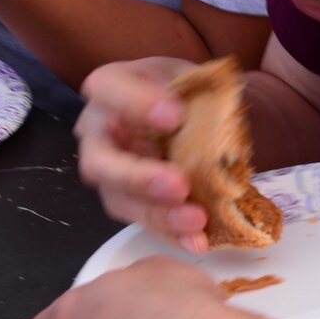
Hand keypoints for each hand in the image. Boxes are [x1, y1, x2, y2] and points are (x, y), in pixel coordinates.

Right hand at [75, 57, 213, 252]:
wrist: (183, 115)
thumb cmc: (180, 90)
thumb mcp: (190, 77)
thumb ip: (201, 90)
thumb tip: (221, 112)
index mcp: (109, 88)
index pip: (109, 90)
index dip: (136, 104)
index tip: (175, 116)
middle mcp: (98, 133)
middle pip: (100, 161)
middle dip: (138, 177)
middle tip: (179, 185)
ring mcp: (109, 173)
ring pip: (120, 200)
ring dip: (158, 214)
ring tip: (197, 220)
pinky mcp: (126, 202)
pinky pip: (142, 222)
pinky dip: (170, 234)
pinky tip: (196, 241)